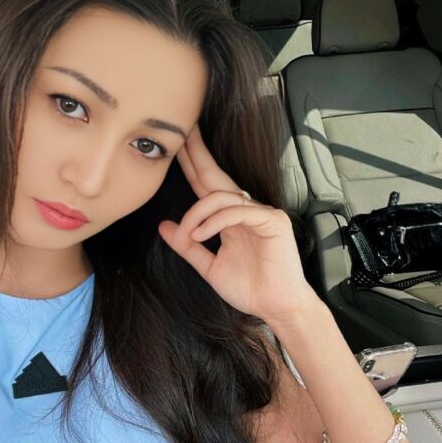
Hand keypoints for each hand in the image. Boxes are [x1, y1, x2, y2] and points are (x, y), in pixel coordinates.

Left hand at [158, 123, 321, 326]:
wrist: (276, 308)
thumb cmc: (250, 289)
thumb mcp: (209, 267)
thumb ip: (188, 247)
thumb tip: (165, 226)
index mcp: (230, 218)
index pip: (206, 186)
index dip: (192, 165)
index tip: (177, 147)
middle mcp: (245, 210)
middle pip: (215, 176)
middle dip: (197, 155)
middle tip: (183, 134)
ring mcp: (261, 213)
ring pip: (221, 196)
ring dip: (197, 213)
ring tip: (190, 233)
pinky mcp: (272, 221)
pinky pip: (237, 212)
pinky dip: (215, 222)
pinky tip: (201, 234)